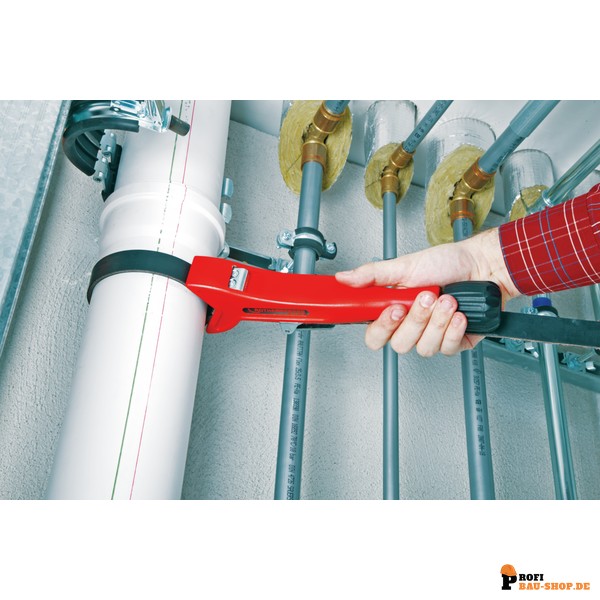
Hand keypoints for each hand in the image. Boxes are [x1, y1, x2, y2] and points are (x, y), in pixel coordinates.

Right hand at [335, 228, 519, 356]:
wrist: (484, 265)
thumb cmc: (448, 263)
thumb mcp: (406, 265)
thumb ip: (373, 275)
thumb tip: (344, 278)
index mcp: (394, 309)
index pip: (374, 334)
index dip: (382, 327)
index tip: (394, 309)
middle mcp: (411, 326)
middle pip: (399, 344)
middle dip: (417, 320)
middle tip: (427, 297)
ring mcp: (432, 336)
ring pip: (424, 348)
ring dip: (438, 322)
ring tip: (448, 300)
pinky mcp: (454, 342)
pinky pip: (447, 349)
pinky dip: (454, 329)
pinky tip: (459, 314)